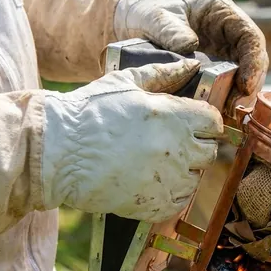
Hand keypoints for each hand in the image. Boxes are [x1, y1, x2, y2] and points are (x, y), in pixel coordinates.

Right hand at [41, 59, 222, 222]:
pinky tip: (151, 183)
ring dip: (184, 172)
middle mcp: (178, 149)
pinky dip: (171, 195)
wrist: (56, 152)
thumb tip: (190, 65)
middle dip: (196, 147)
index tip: (193, 125)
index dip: (205, 123)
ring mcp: (168, 179)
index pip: (214, 122)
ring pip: (197, 179)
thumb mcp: (125, 83)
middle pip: (210, 152)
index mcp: (174, 116)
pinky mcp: (154, 205)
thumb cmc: (87, 113)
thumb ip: (163, 74)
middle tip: (172, 145)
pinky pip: (180, 202)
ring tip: (157, 164)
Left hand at [113, 0, 268, 116]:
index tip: (245, 84)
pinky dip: (225, 101)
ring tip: (227, 114)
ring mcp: (223, 53)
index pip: (251, 37)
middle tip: (235, 106)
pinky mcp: (213, 71)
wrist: (132, 23)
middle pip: (252, 62)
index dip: (254, 62)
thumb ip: (170, 29)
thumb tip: (189, 47)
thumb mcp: (155, 16)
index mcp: (223, 13)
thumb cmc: (147, 11)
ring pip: (243, 77)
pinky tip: (217, 114)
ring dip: (239, 97)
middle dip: (249, 86)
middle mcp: (229, 35)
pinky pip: (226, 87)